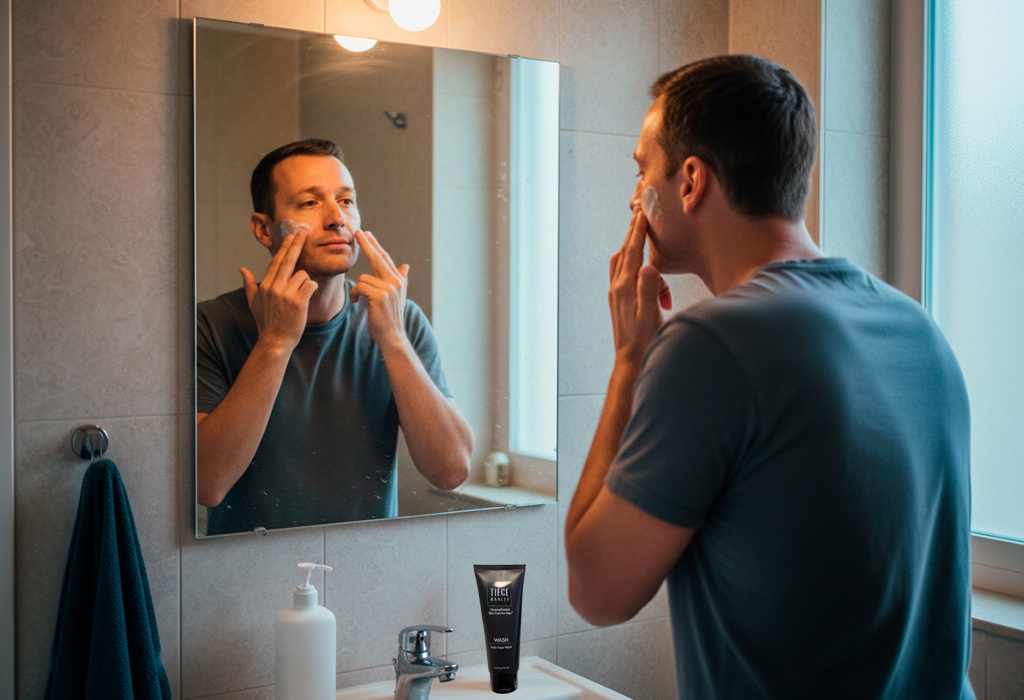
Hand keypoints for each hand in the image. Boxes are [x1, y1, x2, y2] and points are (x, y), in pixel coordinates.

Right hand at [240, 230, 317, 353]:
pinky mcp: (298, 301)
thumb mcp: (253, 302)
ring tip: (298, 299)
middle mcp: (274, 287)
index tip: (291, 236)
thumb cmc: (266, 322)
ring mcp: (286, 294)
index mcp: (265, 285)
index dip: (285, 247)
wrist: (275, 341)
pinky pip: (311, 284)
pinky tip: (307, 297)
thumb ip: (249, 283)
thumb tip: (242, 269)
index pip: (276, 261)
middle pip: (288, 260)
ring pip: (303, 275)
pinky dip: (312, 289)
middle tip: (304, 231)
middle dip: (297, 243)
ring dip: (305, 284)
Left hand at [350, 229, 408, 347]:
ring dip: (358, 290)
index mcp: (398, 280)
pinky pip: (360, 287)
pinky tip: (359, 303)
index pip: (385, 258)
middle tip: (357, 232)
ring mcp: (389, 288)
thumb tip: (406, 265)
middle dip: (366, 244)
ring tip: (360, 301)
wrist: (392, 335)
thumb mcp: (397, 296)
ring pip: (363, 278)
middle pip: (377, 258)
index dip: (375, 245)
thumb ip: (401, 279)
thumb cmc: (390, 317)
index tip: (367, 234)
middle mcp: (395, 281)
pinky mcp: (379, 295)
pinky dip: (356, 295)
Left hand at [608, 208, 671, 364]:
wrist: (630, 360)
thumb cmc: (644, 341)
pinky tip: (654, 285)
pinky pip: (627, 276)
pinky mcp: (619, 301)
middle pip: (625, 252)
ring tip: (653, 258)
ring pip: (625, 264)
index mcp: (625, 288)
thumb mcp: (650, 315)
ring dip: (638, 255)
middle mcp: (617, 288)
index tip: (642, 214)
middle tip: (640, 216)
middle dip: (633, 233)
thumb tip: (649, 266)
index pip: (632, 252)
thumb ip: (649, 290)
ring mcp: (616, 294)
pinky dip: (639, 272)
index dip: (637, 232)